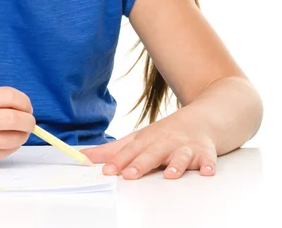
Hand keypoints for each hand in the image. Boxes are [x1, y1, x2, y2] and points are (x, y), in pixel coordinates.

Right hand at [0, 86, 35, 166]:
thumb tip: (26, 109)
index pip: (9, 97)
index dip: (24, 100)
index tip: (26, 105)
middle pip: (15, 120)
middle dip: (28, 120)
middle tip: (29, 119)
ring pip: (14, 139)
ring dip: (23, 134)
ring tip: (20, 130)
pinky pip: (6, 152)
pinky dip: (12, 144)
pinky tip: (7, 139)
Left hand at [79, 112, 217, 179]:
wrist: (200, 119)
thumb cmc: (165, 134)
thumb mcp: (138, 139)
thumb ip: (113, 150)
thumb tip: (85, 156)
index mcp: (147, 139)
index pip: (130, 151)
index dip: (118, 160)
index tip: (106, 170)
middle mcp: (165, 142)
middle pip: (152, 154)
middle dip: (141, 164)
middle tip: (129, 175)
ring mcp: (186, 147)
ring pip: (180, 156)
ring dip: (175, 164)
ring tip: (169, 175)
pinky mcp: (205, 152)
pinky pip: (208, 159)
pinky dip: (208, 165)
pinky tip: (207, 172)